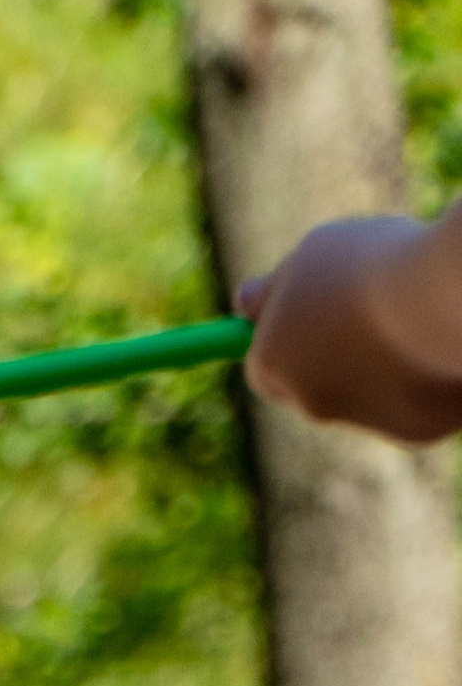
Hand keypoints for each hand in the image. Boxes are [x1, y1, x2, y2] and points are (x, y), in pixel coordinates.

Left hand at [241, 215, 461, 442]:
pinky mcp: (415, 430)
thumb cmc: (373, 266)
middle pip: (315, 384)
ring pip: (370, 392)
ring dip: (385, 359)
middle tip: (367, 307)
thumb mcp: (313, 255)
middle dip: (338, 352)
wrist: (442, 299)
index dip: (285, 339)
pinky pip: (416, 398)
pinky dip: (426, 371)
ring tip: (413, 310)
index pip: (264, 366)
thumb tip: (244, 303)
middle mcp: (309, 406)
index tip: (303, 314)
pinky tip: (442, 336)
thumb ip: (275, 287)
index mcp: (272, 363)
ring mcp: (363, 423)